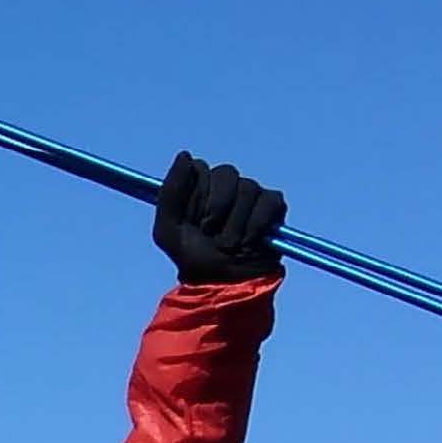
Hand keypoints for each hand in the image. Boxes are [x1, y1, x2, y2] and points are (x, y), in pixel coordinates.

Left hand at [153, 151, 285, 284]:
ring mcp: (251, 195)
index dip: (195, 198)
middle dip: (215, 210)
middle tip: (210, 235)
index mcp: (201, 186)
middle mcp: (227, 186)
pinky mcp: (273, 208)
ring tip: (229, 245)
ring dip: (234, 225)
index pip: (199, 169)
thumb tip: (185, 154)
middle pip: (225, 173)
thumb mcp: (168, 231)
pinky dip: (256, 226)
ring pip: (247, 189)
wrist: (222, 288)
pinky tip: (249, 242)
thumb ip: (170, 193)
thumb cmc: (194, 261)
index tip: (192, 222)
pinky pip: (268, 202)